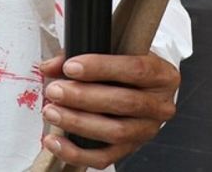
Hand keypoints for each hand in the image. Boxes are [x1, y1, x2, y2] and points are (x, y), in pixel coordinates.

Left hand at [38, 52, 179, 167]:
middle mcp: (159, 105)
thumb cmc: (123, 70)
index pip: (135, 70)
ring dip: (78, 123)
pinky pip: (104, 157)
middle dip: (83, 97)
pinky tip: (55, 141)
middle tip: (55, 91)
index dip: (101, 68)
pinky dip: (76, 152)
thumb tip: (50, 67)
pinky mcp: (131, 150)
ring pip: (116, 132)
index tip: (71, 67)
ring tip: (52, 111)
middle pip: (124, 102)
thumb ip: (79, 55)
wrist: (140, 90)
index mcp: (161, 75)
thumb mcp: (109, 53)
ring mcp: (147, 131)